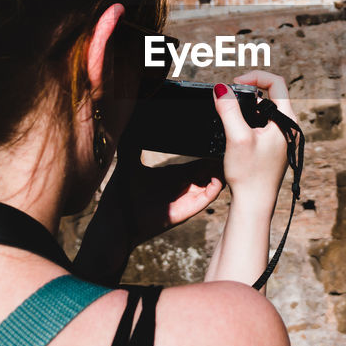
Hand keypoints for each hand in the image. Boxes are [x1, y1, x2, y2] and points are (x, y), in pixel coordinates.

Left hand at [73, 144, 222, 283]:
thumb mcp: (128, 163)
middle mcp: (183, 186)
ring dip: (221, 171)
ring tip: (226, 157)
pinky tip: (216, 173)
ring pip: (213, 183)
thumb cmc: (120, 194)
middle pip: (209, 171)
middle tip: (228, 146)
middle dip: (219, 160)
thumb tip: (128, 125)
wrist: (117, 221)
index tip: (217, 139)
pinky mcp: (188, 209)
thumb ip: (133, 145)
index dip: (208, 152)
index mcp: (173, 174)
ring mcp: (187, 197)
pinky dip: (217, 185)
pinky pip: (209, 196)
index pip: (198, 162)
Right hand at [214, 71, 295, 216]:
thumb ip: (229, 110)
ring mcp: (284, 138)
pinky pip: (263, 123)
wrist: (254, 205)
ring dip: (247, 107)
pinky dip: (249, 120)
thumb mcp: (237, 137)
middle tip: (228, 99)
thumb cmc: (249, 175)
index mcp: (288, 121)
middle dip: (248, 92)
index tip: (234, 84)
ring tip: (230, 114)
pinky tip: (236, 131)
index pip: (276, 83)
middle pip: (271, 95)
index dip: (254, 77)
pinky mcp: (275, 146)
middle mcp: (290, 127)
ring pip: (265, 109)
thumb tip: (221, 88)